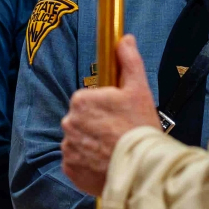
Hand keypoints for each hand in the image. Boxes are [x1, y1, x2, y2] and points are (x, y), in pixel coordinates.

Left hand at [61, 35, 158, 195]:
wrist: (140, 169)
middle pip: (82, 120)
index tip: (119, 115)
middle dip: (97, 125)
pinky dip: (87, 163)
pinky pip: (76, 162)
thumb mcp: (139, 89)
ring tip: (113, 150)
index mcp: (81, 100)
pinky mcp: (69, 169)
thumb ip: (129, 61)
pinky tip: (105, 163)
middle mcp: (68, 122)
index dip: (105, 107)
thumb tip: (124, 39)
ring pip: (79, 141)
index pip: (88, 100)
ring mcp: (68, 147)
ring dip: (91, 144)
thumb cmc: (139, 128)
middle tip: (118, 133)